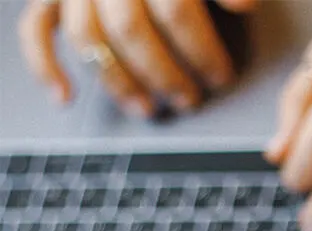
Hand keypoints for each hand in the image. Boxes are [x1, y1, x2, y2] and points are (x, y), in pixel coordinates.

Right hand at [18, 0, 257, 116]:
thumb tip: (244, 6)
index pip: (174, 8)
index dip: (201, 49)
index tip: (221, 76)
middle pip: (130, 28)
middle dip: (164, 73)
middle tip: (190, 99)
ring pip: (88, 36)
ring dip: (119, 79)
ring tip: (148, 108)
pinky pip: (36, 28)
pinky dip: (45, 64)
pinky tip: (66, 97)